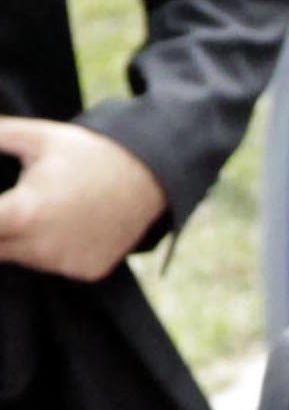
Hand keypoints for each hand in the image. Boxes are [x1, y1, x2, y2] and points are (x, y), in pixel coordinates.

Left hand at [0, 116, 170, 279]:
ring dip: (19, 240)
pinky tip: (69, 225)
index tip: (0, 209)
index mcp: (25, 211)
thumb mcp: (34, 137)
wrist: (152, 175)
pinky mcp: (86, 271)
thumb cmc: (88, 152)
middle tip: (19, 206)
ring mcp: (66, 262)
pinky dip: (50, 250)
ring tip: (47, 209)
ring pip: (19, 257)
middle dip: (2, 225)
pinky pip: (52, 265)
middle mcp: (44, 245)